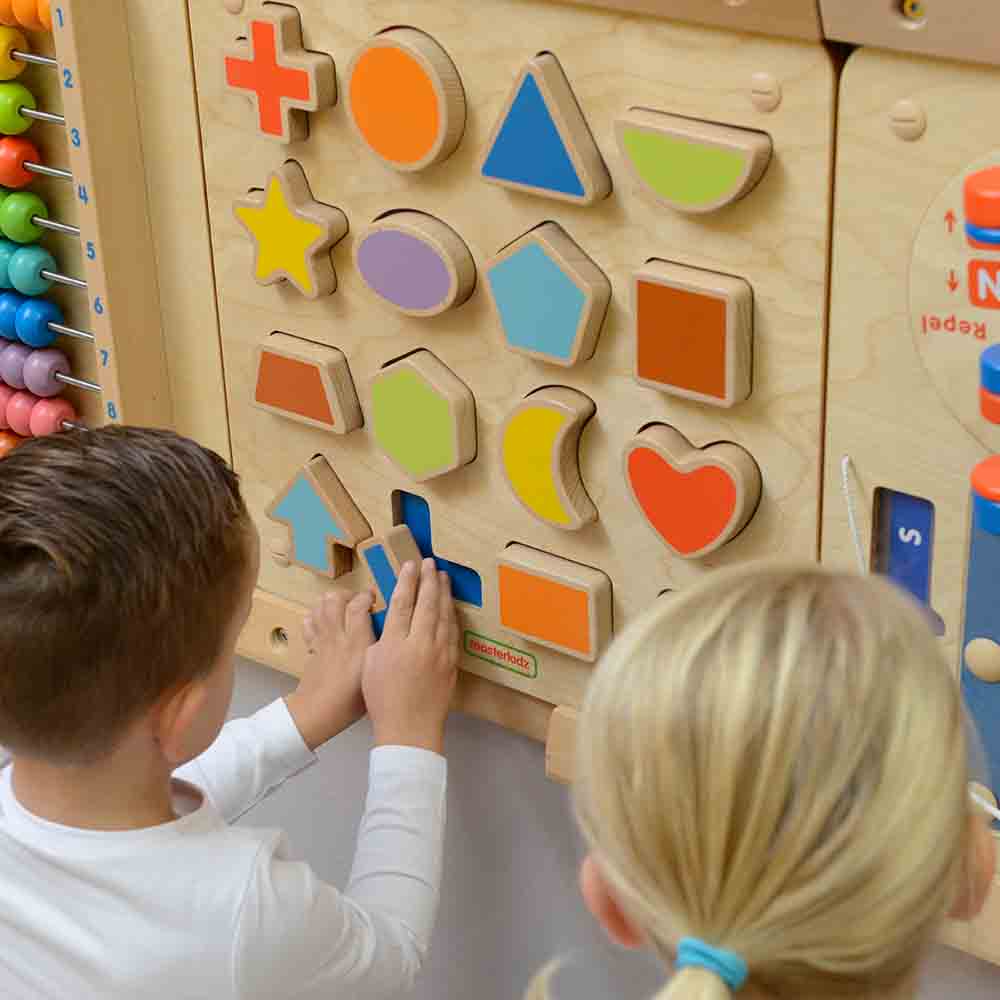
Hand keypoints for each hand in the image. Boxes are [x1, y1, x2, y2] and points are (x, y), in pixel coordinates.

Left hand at [285, 589, 374, 750]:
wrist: (319, 712)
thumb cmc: (350, 701)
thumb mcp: (376, 677)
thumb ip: (384, 654)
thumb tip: (393, 637)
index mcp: (358, 643)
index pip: (358, 606)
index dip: (366, 597)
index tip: (374, 599)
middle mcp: (339, 636)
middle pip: (335, 599)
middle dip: (348, 595)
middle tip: (359, 603)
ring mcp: (322, 639)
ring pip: (321, 606)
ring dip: (332, 602)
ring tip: (344, 609)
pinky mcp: (312, 645)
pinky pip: (309, 621)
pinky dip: (317, 615)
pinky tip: (327, 621)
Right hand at [362, 559, 459, 753]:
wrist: (410, 728)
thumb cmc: (383, 700)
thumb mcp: (370, 664)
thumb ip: (382, 637)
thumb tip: (392, 618)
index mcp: (395, 643)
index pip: (403, 602)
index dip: (407, 581)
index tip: (411, 565)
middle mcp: (420, 643)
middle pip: (427, 603)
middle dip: (428, 579)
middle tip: (430, 562)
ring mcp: (439, 652)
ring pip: (443, 614)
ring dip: (443, 593)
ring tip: (442, 576)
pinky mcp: (451, 662)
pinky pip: (453, 631)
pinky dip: (451, 614)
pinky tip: (450, 606)